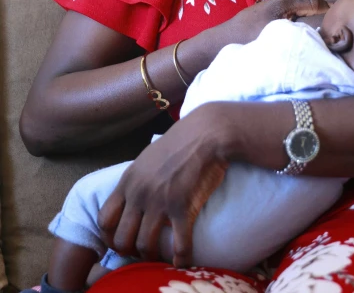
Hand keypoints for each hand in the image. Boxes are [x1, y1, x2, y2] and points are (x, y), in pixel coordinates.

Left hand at [98, 104, 227, 268]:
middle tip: (140, 251)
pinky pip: (178, 245)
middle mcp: (139, 194)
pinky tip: (183, 261)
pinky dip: (180, 258)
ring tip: (160, 256)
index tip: (122, 240)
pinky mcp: (183, 208)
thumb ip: (137, 178)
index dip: (110, 236)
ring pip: (144, 245)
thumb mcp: (148, 156)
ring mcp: (160, 202)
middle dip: (129, 251)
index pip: (104, 219)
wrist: (207, 133)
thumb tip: (133, 194)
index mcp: (128, 181)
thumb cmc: (181, 141)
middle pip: (121, 239)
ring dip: (152, 256)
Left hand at [222, 0, 329, 44]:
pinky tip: (300, 40)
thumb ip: (301, 31)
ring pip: (299, 14)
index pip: (314, 1)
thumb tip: (323, 34)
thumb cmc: (246, 39)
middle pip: (308, 6)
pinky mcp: (266, 19)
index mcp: (283, 2)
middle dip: (321, 16)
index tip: (341, 20)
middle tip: (334, 32)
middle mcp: (278, 2)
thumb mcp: (277, 35)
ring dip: (309, 22)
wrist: (218, 44)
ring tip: (321, 37)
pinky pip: (289, 20)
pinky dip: (298, 26)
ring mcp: (272, 10)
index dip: (330, 9)